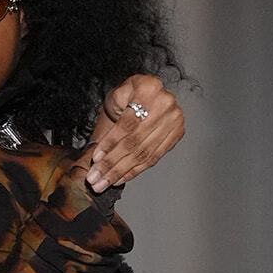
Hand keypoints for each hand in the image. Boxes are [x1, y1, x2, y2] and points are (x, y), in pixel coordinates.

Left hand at [82, 74, 184, 191]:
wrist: (149, 91)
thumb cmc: (130, 93)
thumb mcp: (117, 96)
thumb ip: (110, 120)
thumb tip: (98, 155)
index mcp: (149, 88)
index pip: (127, 124)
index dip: (110, 143)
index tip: (96, 158)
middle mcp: (165, 104)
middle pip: (135, 142)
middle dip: (112, 164)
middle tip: (95, 179)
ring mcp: (174, 120)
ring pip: (143, 154)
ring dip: (121, 172)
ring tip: (103, 183)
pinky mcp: (177, 133)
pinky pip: (153, 158)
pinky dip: (134, 171)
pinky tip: (119, 178)